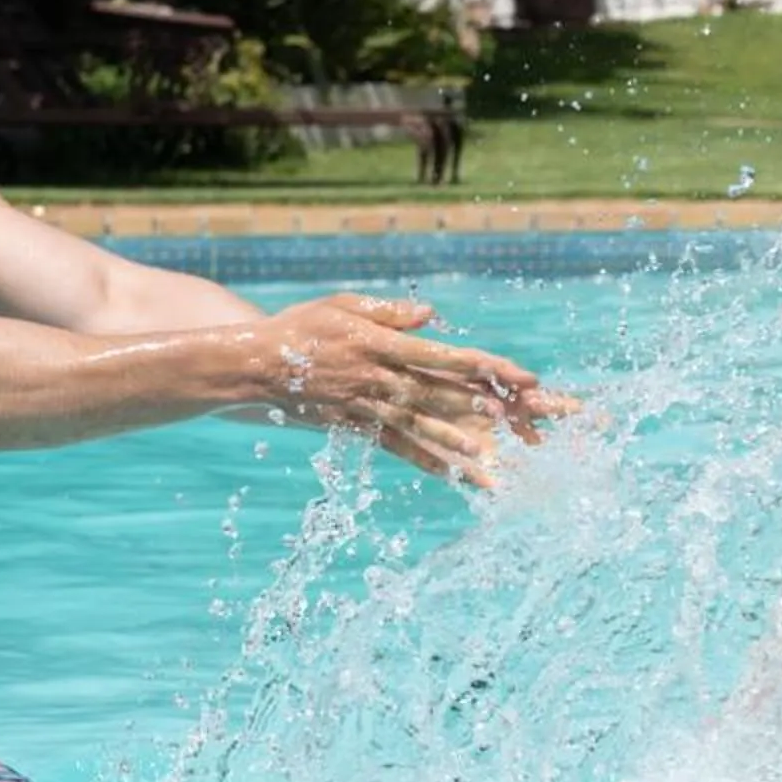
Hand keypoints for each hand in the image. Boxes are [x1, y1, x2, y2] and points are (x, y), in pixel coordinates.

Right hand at [258, 294, 576, 484]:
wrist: (256, 366)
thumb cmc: (302, 327)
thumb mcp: (343, 305)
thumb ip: (389, 312)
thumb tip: (431, 315)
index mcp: (382, 346)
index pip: (444, 357)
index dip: (484, 367)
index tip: (521, 376)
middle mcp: (380, 380)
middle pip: (442, 395)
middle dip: (485, 407)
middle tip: (526, 421)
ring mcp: (370, 408)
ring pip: (423, 428)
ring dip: (462, 442)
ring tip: (495, 459)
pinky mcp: (359, 428)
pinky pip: (399, 447)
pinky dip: (428, 462)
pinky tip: (456, 476)